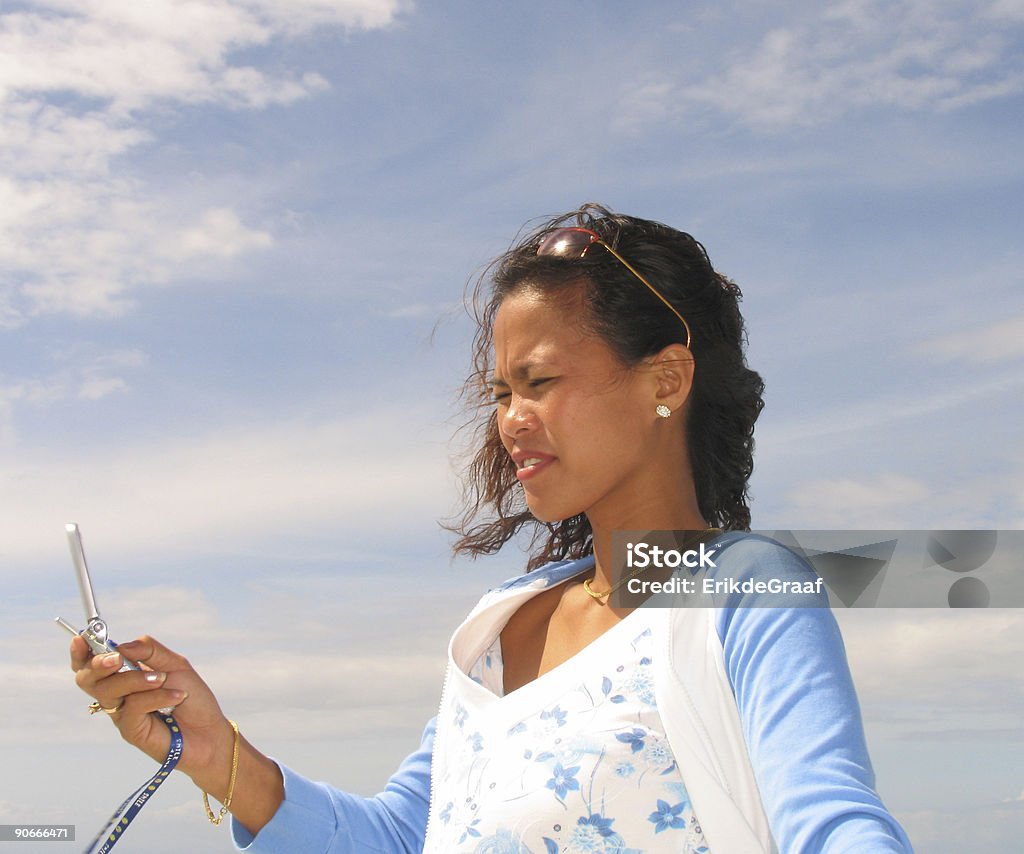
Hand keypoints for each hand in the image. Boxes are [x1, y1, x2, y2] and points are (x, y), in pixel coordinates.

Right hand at [70, 635, 233, 790]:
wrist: (209, 731)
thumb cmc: (192, 697)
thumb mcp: (174, 665)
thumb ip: (149, 651)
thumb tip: (122, 645)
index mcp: (125, 675)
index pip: (92, 664)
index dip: (81, 652)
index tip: (80, 639)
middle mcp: (117, 695)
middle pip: (88, 679)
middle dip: (98, 664)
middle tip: (116, 659)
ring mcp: (121, 713)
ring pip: (108, 691)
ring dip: (134, 679)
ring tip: (162, 678)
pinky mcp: (130, 731)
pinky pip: (132, 707)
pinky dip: (155, 696)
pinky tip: (177, 697)